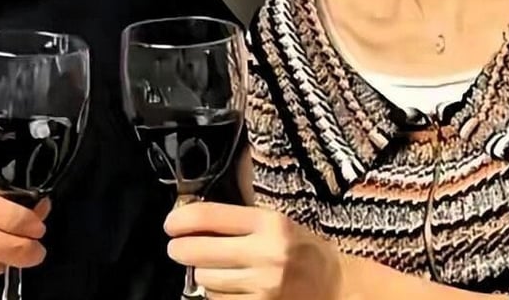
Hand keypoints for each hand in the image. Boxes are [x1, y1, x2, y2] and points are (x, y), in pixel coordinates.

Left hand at [165, 202, 341, 299]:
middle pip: (199, 251)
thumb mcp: (276, 224)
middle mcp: (267, 255)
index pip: (209, 216)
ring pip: (206, 280)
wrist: (337, 287)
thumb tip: (190, 219)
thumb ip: (238, 221)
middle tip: (178, 248)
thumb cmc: (301, 251)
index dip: (180, 220)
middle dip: (181, 249)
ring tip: (217, 269)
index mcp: (270, 224)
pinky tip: (230, 288)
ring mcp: (264, 287)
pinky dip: (218, 296)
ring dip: (204, 274)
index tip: (171, 225)